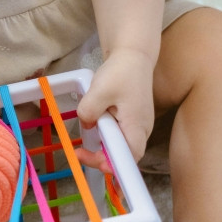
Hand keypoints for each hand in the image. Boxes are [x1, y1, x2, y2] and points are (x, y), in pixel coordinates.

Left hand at [76, 48, 154, 162]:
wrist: (133, 56)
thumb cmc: (120, 72)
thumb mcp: (99, 90)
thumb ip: (89, 111)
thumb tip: (86, 125)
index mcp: (137, 125)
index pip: (129, 156)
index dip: (114, 165)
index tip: (95, 163)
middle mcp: (142, 130)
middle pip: (125, 155)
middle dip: (103, 159)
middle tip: (80, 153)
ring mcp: (139, 126)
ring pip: (122, 147)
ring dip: (103, 149)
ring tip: (84, 148)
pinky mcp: (132, 120)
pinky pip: (120, 137)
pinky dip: (106, 139)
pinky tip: (94, 132)